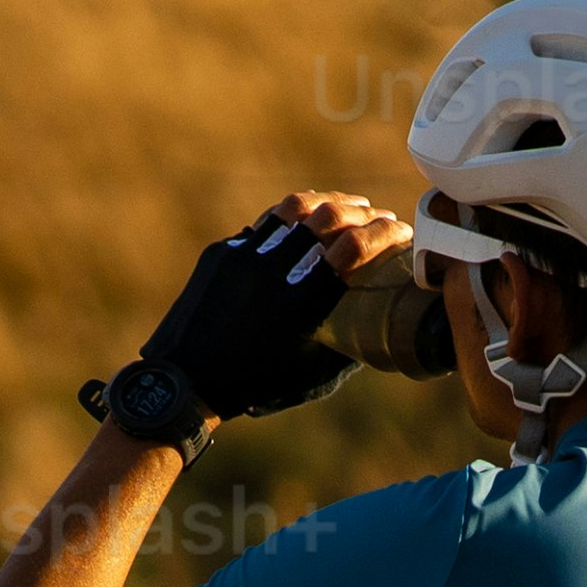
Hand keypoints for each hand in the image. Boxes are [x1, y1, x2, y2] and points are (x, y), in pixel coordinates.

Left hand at [105, 192, 403, 431]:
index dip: (385, 232)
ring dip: (326, 202)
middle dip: (361, 210)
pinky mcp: (222, 252)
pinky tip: (301, 224)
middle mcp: (275, 269)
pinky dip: (289, 220)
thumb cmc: (254, 385)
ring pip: (293, 208)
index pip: (355, 246)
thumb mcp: (311, 374)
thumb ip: (347, 348)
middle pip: (328, 215)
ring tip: (344, 205)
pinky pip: (263, 225)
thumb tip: (376, 331)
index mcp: (304, 301)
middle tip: (377, 215)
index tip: (400, 230)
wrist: (185, 380)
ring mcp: (245, 254)